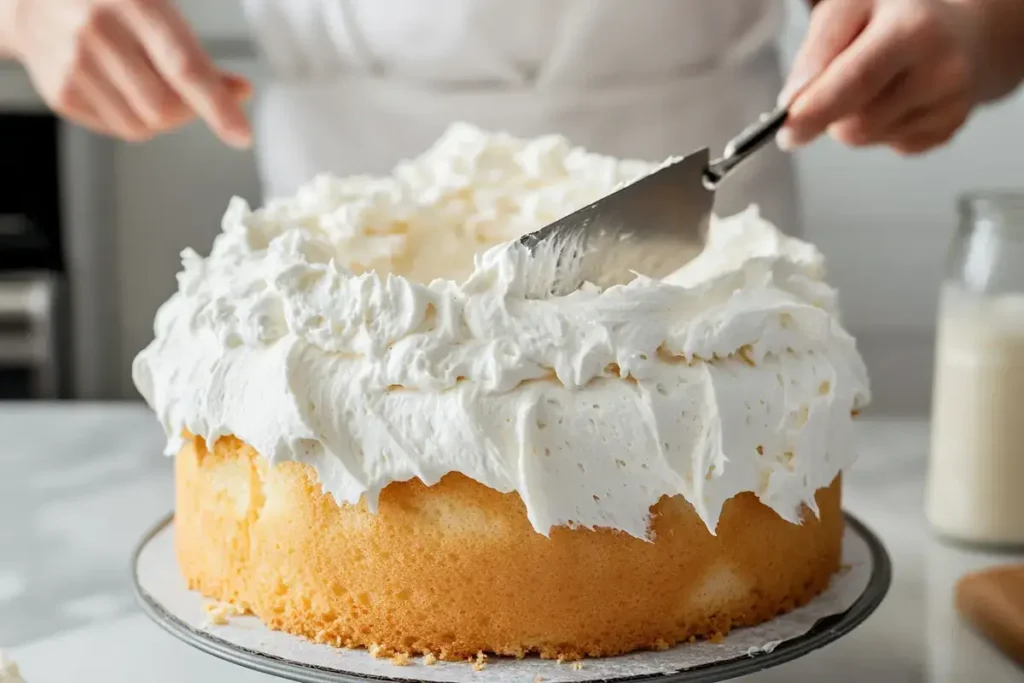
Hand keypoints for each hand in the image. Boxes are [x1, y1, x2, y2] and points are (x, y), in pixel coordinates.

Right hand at [7, 0, 252, 146]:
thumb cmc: (112, 1)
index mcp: (135, 3)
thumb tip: (239, 92)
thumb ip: (198, 50)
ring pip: (142, 127)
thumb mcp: (159, 6)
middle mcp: (99, 33)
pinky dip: (132, 116)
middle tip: (188, 91)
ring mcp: (73, 66)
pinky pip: (117, 128)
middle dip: (188, 110)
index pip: (185, 68)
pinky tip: (121, 85)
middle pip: (165, 110)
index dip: (217, 106)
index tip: (242, 135)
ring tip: (148, 81)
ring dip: (160, 117)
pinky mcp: (60, 93)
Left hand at [779, 0, 980, 154]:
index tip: (785, 130)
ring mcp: (950, 105)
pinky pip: (887, 146)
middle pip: (856, 124)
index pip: (854, 83)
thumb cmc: (895, 14)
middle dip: (829, 114)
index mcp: (913, 29)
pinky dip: (879, 128)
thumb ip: (817, 51)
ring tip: (874, 83)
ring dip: (852, 120)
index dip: (813, 112)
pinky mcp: (948, 130)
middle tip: (831, 87)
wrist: (960, 28)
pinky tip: (896, 98)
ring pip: (866, 139)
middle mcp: (941, 69)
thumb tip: (793, 101)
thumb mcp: (848, 7)